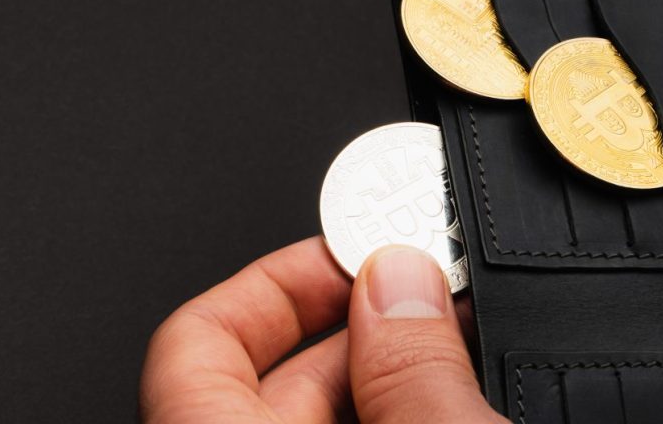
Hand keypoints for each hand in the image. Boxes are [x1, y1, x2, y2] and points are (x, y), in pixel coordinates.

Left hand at [139, 239, 502, 422]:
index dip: (274, 281)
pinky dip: (402, 422)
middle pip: (273, 382)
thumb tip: (402, 284)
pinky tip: (466, 408)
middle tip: (439, 294)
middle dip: (363, 329)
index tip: (353, 255)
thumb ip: (412, 372)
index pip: (193, 340)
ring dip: (394, 382)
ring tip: (469, 352)